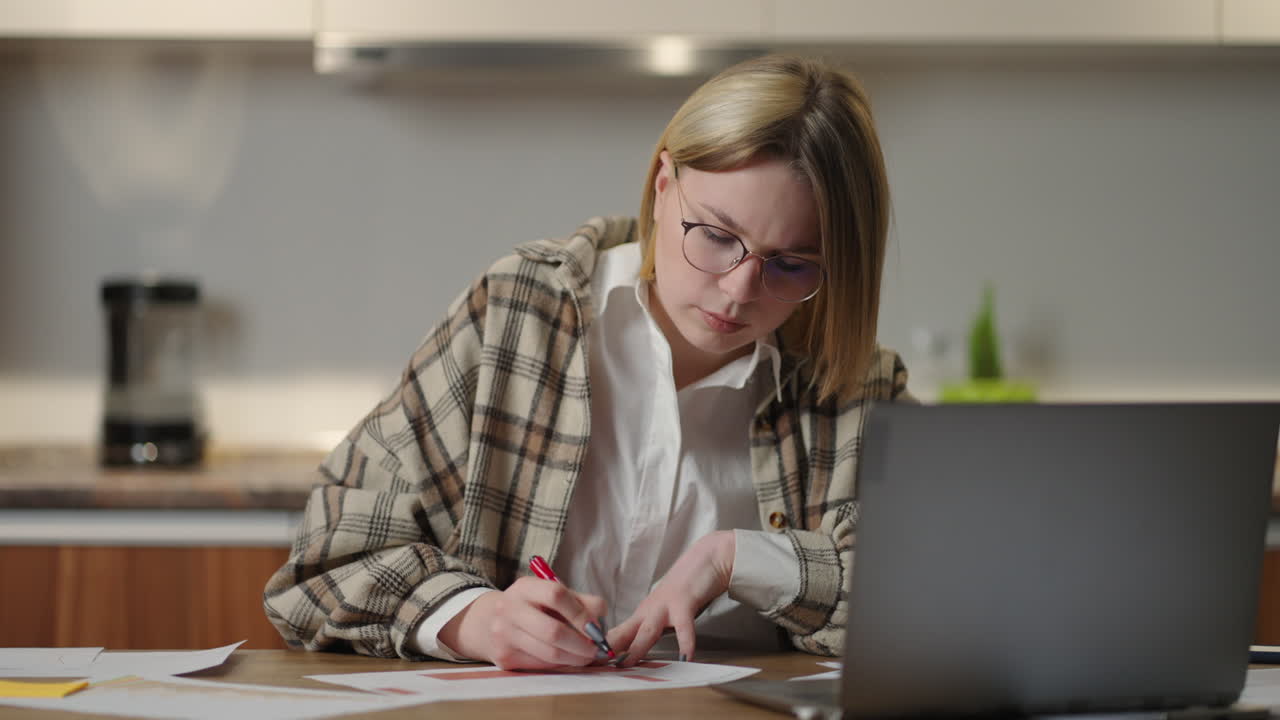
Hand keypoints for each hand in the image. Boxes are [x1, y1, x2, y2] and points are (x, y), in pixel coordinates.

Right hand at [439, 576, 607, 669]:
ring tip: (586, 656)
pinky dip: (560, 664)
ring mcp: (503, 634)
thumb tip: (600, 616)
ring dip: (575, 658)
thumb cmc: (533, 607)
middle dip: (581, 644)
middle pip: (552, 631)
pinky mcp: (504, 658)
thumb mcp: (552, 594)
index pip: (556, 595)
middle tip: (596, 649)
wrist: (490, 622)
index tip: (595, 627)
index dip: (580, 613)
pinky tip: (567, 660)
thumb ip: (580, 601)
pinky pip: (541, 665)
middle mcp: (509, 608)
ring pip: (549, 653)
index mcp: (524, 587)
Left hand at [608, 530, 734, 665]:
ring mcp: (666, 606)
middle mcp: (650, 610)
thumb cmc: (685, 587)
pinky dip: (685, 643)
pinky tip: (685, 657)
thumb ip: (652, 626)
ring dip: (636, 647)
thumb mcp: (663, 608)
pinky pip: (684, 627)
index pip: (618, 633)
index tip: (591, 661)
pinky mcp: (684, 603)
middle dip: (611, 648)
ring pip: (647, 630)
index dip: (604, 647)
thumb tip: (639, 648)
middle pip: (625, 631)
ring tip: (628, 664)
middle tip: (598, 663)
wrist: (704, 559)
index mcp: (643, 613)